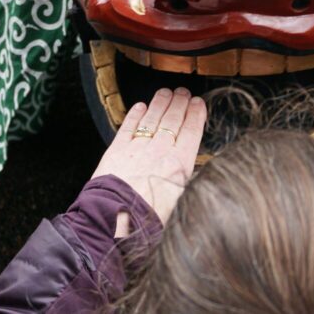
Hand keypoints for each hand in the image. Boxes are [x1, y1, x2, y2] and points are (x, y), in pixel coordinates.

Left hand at [91, 88, 205, 226]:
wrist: (115, 221)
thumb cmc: (149, 220)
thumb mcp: (180, 204)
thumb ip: (185, 184)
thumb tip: (191, 173)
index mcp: (179, 165)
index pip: (191, 132)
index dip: (196, 114)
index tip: (199, 103)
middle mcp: (159, 151)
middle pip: (173, 120)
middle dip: (180, 103)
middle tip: (184, 92)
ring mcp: (137, 148)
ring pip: (152, 118)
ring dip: (160, 103)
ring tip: (166, 93)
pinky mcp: (117, 150)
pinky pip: (128, 127)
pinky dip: (135, 115)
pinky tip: (140, 106)